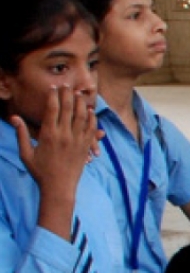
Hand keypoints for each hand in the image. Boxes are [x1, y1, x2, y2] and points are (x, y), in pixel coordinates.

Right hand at [14, 86, 98, 202]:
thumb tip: (14, 117)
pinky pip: (91, 129)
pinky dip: (91, 119)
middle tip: (67, 84)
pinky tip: (89, 111)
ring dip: (80, 103)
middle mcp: (64, 136)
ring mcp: (77, 141)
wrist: (59, 188)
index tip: (53, 87)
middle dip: (67, 94)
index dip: (53, 96)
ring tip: (79, 93)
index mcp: (48, 135)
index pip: (52, 110)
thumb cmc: (40, 171)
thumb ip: (21, 134)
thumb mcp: (26, 153)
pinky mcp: (85, 147)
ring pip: (81, 117)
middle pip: (68, 109)